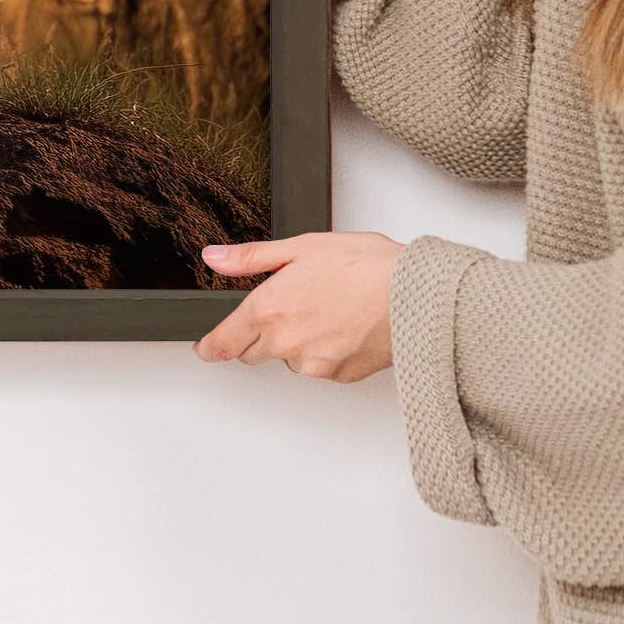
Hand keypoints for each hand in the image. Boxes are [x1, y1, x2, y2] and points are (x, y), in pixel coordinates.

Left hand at [193, 230, 399, 380]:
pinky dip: (326, 351)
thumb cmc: (366, 266)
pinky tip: (345, 326)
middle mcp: (286, 344)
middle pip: (254, 352)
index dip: (211, 346)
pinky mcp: (340, 376)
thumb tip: (214, 258)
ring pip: (290, 360)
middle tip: (288, 309)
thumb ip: (250, 258)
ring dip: (297, 343)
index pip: (224, 343)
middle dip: (260, 336)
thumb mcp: (301, 247)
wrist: (417, 295)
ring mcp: (314, 364)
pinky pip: (321, 367)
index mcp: (268, 310)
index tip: (206, 348)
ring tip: (327, 310)